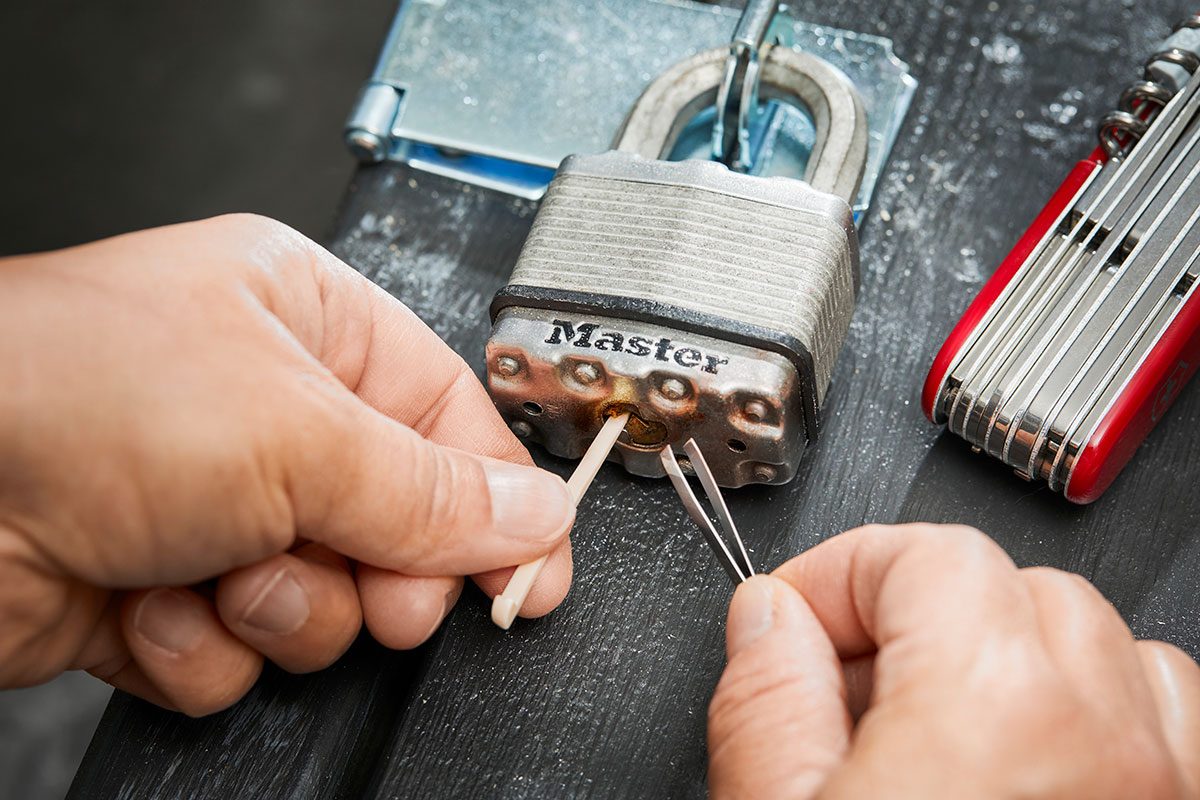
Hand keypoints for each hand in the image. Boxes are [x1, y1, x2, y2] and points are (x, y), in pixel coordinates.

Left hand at [0, 214, 574, 714]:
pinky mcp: (164, 587)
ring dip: (279, 608)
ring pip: (325, 599)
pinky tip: (146, 598)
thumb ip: (430, 493)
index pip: (450, 420)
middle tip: (372, 585)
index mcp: (308, 325)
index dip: (498, 505)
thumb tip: (530, 518)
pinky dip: (199, 644)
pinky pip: (241, 650)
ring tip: (217, 573)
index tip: (528, 579)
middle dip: (378, 571)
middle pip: (397, 524)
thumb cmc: (64, 392)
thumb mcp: (294, 433)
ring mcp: (212, 504)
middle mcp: (264, 411)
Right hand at [707, 524, 1199, 797]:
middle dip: (911, 614)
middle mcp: (1101, 734)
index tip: (789, 619)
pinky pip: (1166, 717)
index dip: (834, 574)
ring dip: (1010, 654)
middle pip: (1007, 584)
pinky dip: (1096, 708)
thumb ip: (765, 698)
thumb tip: (768, 617)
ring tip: (931, 722)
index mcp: (994, 703)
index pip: (920, 552)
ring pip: (1100, 642)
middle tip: (840, 687)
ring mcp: (1158, 784)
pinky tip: (1025, 756)